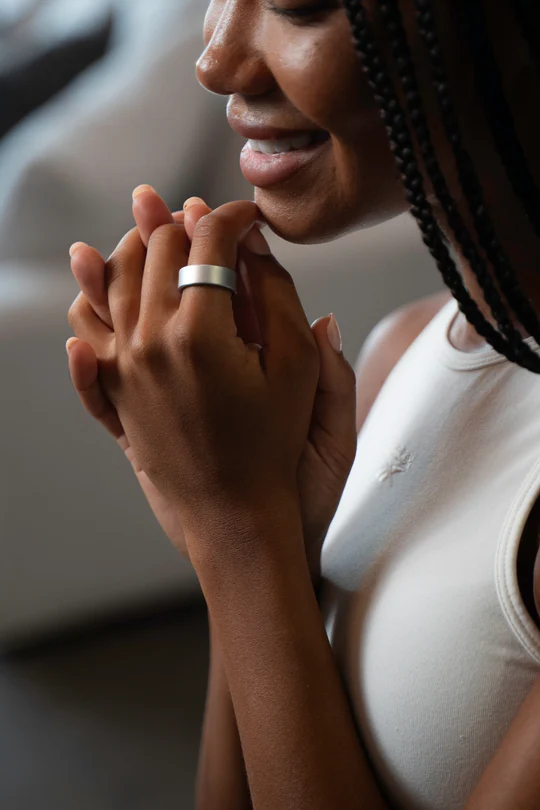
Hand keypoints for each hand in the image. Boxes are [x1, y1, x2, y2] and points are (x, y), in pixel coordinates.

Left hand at [66, 190, 270, 563]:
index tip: (248, 218)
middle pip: (155, 249)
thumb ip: (278, 295)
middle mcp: (150, 341)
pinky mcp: (112, 391)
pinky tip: (94, 282)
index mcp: (201, 331)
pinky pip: (86, 331)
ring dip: (137, 247)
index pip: (207, 240)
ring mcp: (122, 367)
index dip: (232, 216)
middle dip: (185, 222)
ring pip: (112, 279)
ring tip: (160, 236)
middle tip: (208, 220)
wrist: (233, 516)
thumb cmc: (274, 446)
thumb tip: (253, 242)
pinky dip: (89, 302)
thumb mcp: (296, 370)